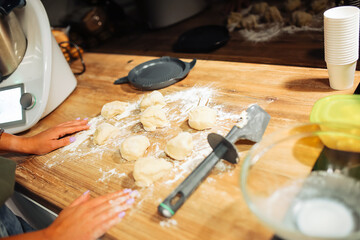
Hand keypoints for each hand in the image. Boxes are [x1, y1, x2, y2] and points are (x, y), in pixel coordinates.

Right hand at [4, 189, 136, 239]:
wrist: (53, 239)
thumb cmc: (60, 226)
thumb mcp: (68, 210)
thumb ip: (79, 200)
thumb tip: (87, 192)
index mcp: (84, 207)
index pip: (104, 198)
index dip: (116, 194)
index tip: (126, 191)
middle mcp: (88, 212)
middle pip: (109, 203)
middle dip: (122, 198)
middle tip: (133, 194)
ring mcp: (90, 222)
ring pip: (109, 212)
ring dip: (121, 206)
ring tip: (131, 202)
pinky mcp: (91, 232)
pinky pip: (105, 224)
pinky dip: (114, 219)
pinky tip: (122, 215)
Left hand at [24, 119, 89, 154]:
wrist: (29, 144)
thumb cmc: (40, 146)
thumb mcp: (52, 146)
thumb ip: (63, 142)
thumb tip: (73, 139)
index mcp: (58, 131)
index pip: (72, 128)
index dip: (81, 127)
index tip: (88, 126)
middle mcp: (57, 128)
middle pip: (71, 124)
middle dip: (80, 123)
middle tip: (88, 121)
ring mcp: (55, 128)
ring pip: (68, 123)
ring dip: (75, 122)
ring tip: (81, 120)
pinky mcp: (53, 130)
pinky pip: (64, 124)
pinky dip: (69, 123)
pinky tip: (70, 123)